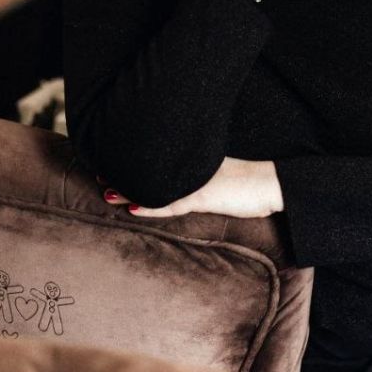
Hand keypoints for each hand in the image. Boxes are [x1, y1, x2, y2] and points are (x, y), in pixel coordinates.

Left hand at [101, 158, 283, 218]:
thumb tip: (185, 190)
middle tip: (99, 172)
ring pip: (157, 186)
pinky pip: (173, 204)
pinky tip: (133, 209)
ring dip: (131, 189)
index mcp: (194, 165)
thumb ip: (201, 181)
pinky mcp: (205, 196)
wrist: (272, 183)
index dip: (136, 163)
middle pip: (153, 169)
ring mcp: (197, 182)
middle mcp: (192, 170)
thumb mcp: (220, 178)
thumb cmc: (248, 183)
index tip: (113, 162)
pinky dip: (152, 207)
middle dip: (125, 172)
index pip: (160, 162)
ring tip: (107, 189)